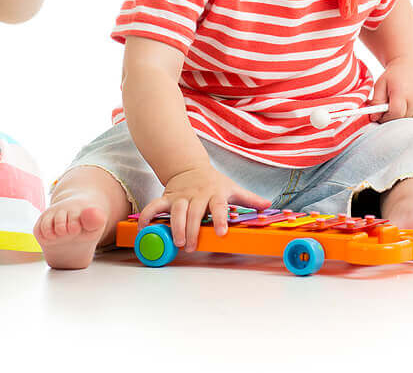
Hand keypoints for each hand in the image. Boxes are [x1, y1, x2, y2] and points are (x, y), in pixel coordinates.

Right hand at [134, 164, 270, 251]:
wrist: (189, 166)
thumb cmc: (214, 181)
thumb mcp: (232, 187)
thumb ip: (250, 198)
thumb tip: (269, 205)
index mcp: (215, 194)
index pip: (219, 207)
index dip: (221, 219)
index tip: (221, 233)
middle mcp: (197, 195)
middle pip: (194, 213)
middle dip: (192, 230)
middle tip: (191, 247)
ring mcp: (181, 196)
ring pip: (176, 211)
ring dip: (174, 227)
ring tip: (176, 242)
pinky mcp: (167, 197)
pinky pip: (154, 206)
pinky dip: (147, 216)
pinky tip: (144, 228)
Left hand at [371, 63, 412, 120]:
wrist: (411, 69)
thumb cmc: (393, 77)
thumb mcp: (380, 85)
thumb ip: (376, 102)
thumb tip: (374, 117)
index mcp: (403, 92)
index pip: (396, 113)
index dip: (386, 117)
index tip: (380, 115)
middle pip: (401, 119)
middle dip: (391, 118)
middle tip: (386, 110)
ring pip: (407, 122)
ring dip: (399, 118)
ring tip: (397, 105)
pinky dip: (407, 117)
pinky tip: (405, 107)